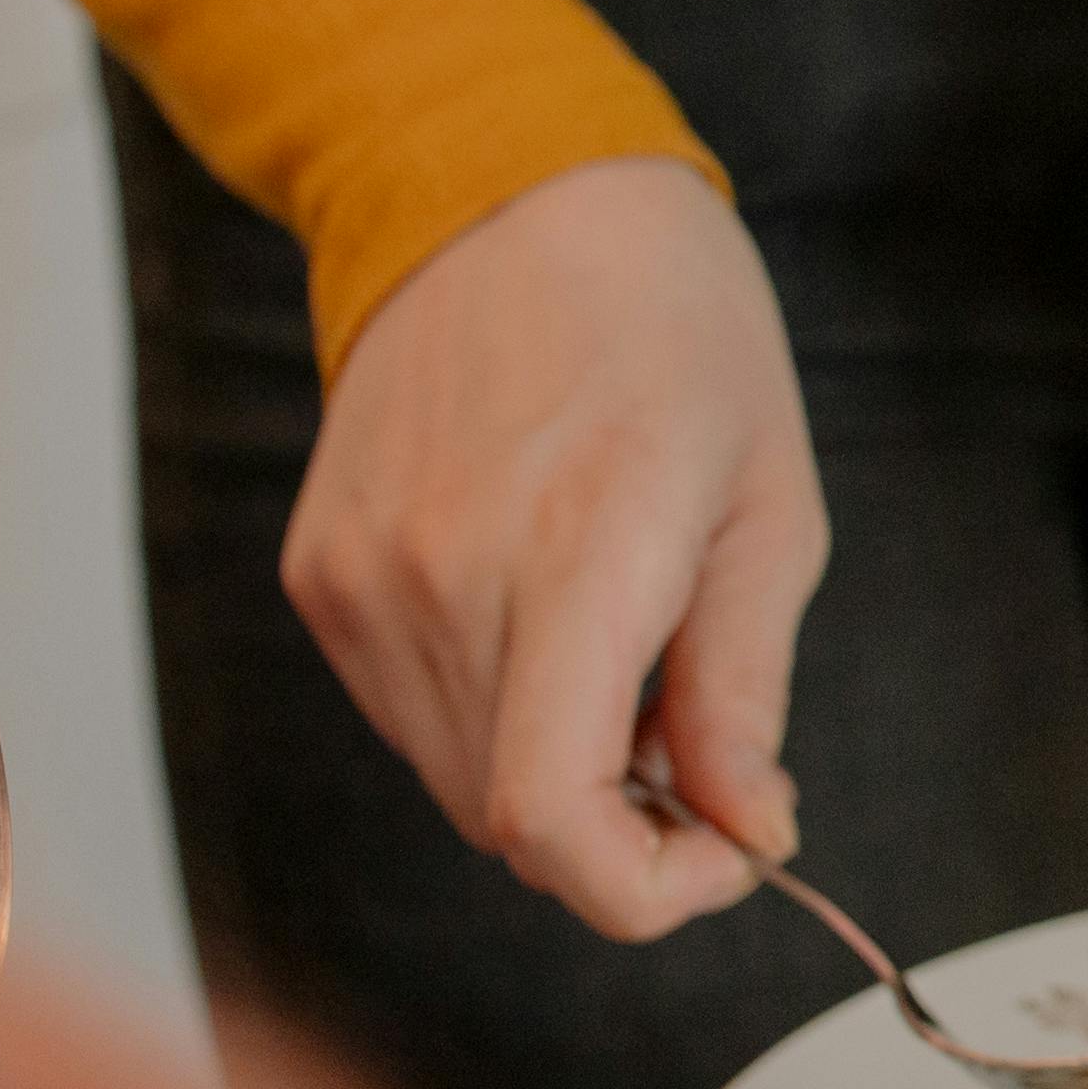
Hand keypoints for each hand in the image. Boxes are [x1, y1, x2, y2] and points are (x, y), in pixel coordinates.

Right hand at [281, 157, 823, 938]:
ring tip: (631, 656)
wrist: (505, 198)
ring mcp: (361, 582)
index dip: (646, 890)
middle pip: (512, 824)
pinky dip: (491, 712)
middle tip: (704, 746)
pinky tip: (548, 616)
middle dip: (625, 829)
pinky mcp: (319, 575)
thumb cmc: (672, 328)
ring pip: (457, 779)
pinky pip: (410, 711)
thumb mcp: (768, 503)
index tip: (727, 851)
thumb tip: (750, 830)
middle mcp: (442, 581)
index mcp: (578, 556)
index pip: (553, 819)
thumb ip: (746, 688)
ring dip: (556, 772)